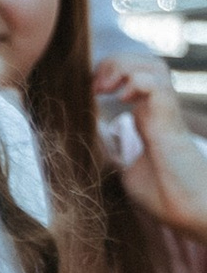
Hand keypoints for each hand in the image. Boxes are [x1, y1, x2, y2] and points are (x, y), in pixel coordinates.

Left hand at [94, 44, 206, 237]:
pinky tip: (122, 100)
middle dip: (114, 63)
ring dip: (123, 68)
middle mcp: (158, 109)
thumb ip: (109, 150)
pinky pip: (157, 84)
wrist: (186, 211)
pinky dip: (136, 82)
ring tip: (105, 88)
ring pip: (153, 65)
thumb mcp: (124, 168)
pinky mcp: (171, 121)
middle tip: (95, 86)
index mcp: (147, 116)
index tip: (89, 92)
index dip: (109, 73)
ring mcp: (166, 112)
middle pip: (144, 61)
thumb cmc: (162, 193)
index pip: (133, 74)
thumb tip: (86, 137)